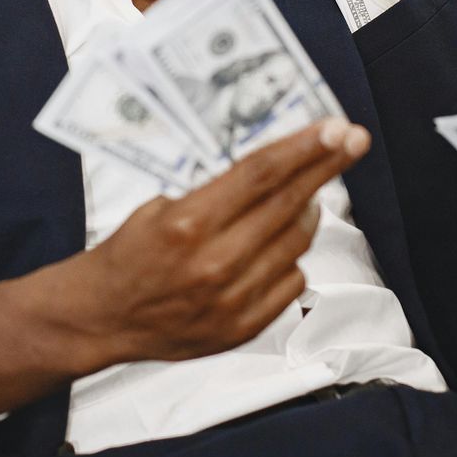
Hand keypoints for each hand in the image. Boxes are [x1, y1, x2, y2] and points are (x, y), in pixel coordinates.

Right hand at [0, 118, 367, 414]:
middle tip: (352, 141)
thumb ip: (216, 191)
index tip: (336, 128)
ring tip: (305, 194)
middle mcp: (214, 263)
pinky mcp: (243, 328)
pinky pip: (291, 282)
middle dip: (327, 167)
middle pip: (290, 204)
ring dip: (308, 211)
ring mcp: (233, 300)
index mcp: (188, 224)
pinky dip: (291, 257)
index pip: (261, 175)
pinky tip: (277, 244)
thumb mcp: (160, 206)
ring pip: (298, 243)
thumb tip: (273, 164)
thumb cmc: (129, 255)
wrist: (104, 318)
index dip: (305, 148)